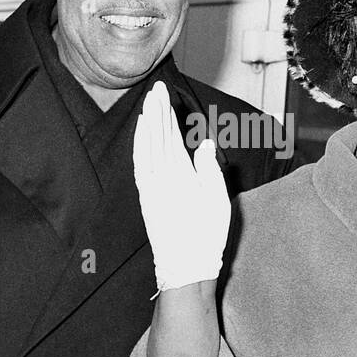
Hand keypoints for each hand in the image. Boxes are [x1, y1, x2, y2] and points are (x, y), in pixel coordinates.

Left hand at [133, 81, 231, 290]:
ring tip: (147, 105)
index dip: (166, 111)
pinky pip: (139, 164)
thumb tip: (204, 142)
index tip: (164, 92)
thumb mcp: (217, 201)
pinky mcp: (145, 197)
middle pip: (156, 136)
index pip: (170, 134)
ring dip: (146, 125)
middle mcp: (159, 177)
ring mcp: (149, 187)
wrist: (184, 267)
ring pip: (145, 148)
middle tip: (156, 88)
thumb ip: (209, 169)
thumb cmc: (205, 237)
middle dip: (156, 111)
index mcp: (179, 174)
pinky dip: (139, 146)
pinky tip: (141, 137)